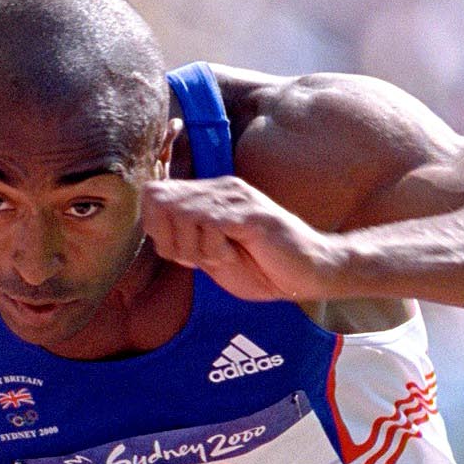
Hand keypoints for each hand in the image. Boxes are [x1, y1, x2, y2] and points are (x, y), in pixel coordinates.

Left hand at [142, 176, 340, 301]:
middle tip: (197, 260)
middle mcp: (220, 189)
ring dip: (194, 248)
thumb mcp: (214, 257)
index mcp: (209, 196)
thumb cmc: (264, 268)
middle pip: (161, 203)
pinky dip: (213, 249)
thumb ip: (186, 242)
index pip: (154, 196)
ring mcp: (236, 198)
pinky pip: (210, 225)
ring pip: (182, 214)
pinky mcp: (251, 213)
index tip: (181, 255)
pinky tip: (231, 256)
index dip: (156, 230)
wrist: (309, 274)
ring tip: (221, 258)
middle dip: (170, 241)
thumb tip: (157, 234)